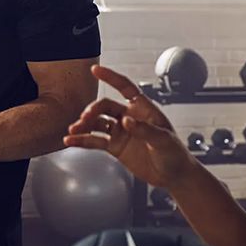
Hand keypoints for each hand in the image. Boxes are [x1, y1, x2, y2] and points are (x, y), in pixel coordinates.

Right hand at [64, 64, 196, 189]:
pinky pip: (95, 141)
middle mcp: (129, 117)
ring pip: (97, 123)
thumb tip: (126, 120)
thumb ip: (145, 129)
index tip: (95, 70)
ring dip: (83, 125)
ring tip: (73, 131)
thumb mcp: (164, 140)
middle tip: (85, 119)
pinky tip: (71, 141)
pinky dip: (82, 140)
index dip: (111, 78)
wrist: (173, 175)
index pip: (125, 88)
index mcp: (143, 108)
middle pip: (105, 106)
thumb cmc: (175, 153)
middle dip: (92, 110)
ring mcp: (120, 131)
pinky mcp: (115, 147)